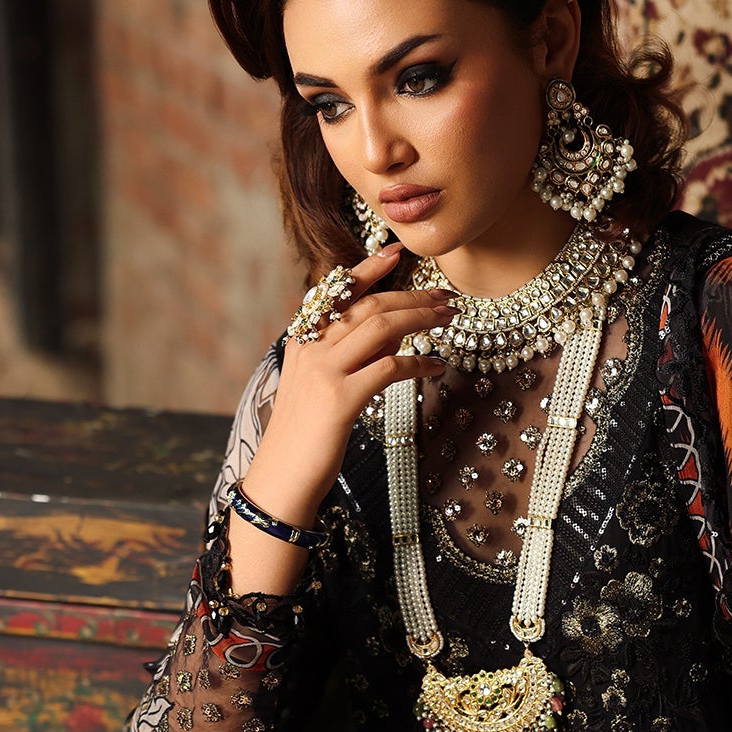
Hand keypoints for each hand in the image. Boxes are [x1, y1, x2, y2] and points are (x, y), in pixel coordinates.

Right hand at [230, 243, 452, 594]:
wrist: (282, 478)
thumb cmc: (304, 437)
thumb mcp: (319, 386)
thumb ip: (345, 356)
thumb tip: (389, 336)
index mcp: (303, 340)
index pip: (337, 292)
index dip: (368, 269)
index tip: (396, 253)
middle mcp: (311, 348)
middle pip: (368, 306)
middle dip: (411, 297)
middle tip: (445, 298)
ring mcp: (324, 372)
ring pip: (380, 328)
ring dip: (420, 318)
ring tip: (448, 319)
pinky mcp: (340, 400)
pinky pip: (389, 368)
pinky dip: (418, 362)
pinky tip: (437, 366)